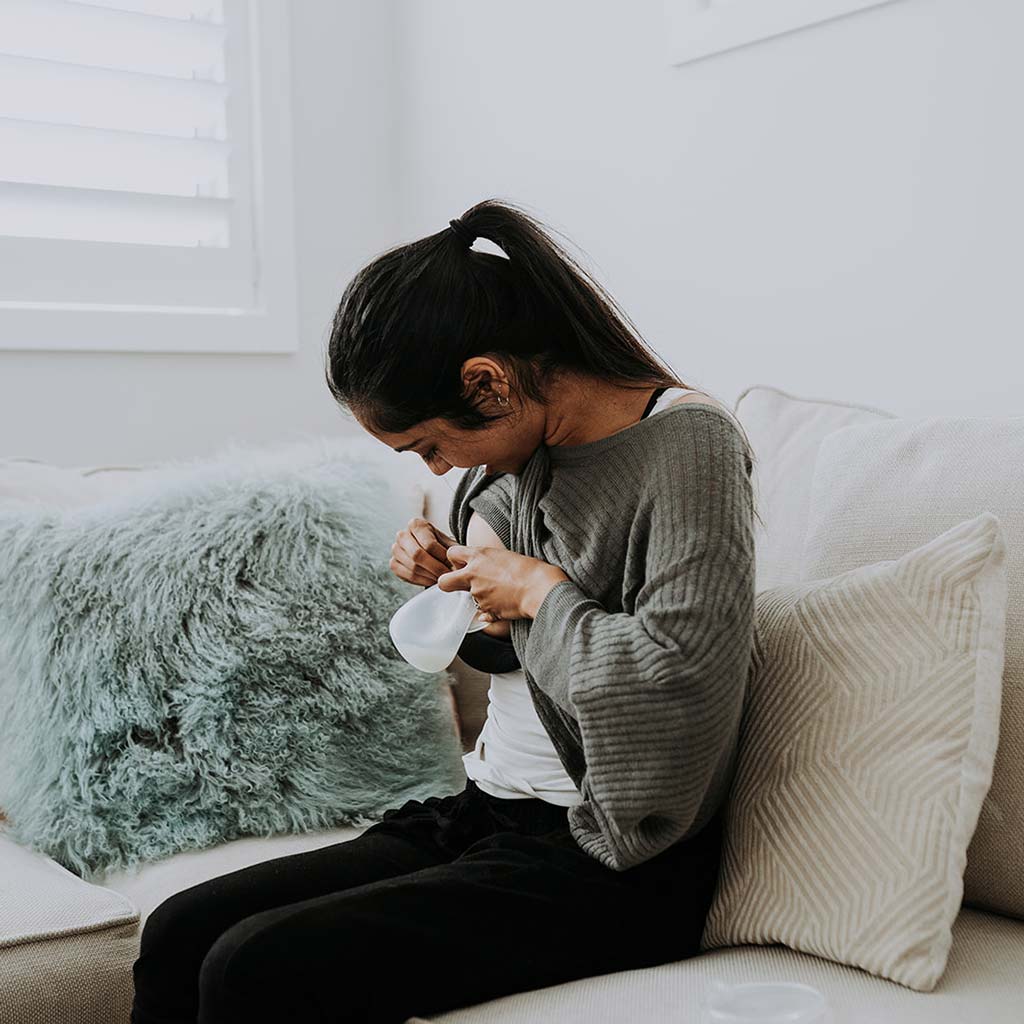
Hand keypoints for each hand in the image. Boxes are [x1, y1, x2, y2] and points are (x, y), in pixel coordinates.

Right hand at [389, 517, 457, 586]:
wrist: (430, 550)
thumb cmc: (441, 545)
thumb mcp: (448, 543)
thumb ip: (453, 552)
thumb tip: (457, 566)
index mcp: (416, 524)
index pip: (429, 544)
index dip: (442, 558)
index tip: (453, 566)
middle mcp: (402, 535)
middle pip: (417, 555)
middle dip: (435, 568)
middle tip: (447, 576)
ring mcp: (396, 549)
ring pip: (412, 567)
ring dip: (430, 576)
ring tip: (442, 578)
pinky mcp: (393, 563)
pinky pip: (407, 576)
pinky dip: (422, 581)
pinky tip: (432, 580)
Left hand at [437, 545, 568, 621]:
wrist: (541, 588)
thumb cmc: (529, 569)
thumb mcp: (504, 555)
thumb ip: (486, 561)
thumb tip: (479, 568)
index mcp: (479, 556)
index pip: (451, 554)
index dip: (455, 560)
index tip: (463, 564)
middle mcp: (473, 575)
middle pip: (444, 581)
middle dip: (449, 583)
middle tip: (462, 583)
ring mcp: (478, 594)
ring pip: (468, 596)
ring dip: (479, 595)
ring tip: (500, 592)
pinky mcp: (486, 609)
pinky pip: (482, 610)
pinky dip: (490, 608)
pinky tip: (505, 602)